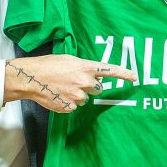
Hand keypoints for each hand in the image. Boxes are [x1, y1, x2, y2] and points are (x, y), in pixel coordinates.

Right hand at [4, 54, 136, 112]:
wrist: (31, 78)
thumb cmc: (48, 65)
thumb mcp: (69, 60)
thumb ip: (84, 67)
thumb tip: (93, 75)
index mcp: (86, 67)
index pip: (110, 71)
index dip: (124, 74)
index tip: (135, 77)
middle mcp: (85, 82)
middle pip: (98, 88)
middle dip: (90, 86)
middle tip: (74, 81)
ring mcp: (78, 96)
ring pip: (85, 98)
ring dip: (78, 94)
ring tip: (63, 87)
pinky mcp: (70, 107)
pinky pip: (75, 106)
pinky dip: (68, 102)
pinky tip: (59, 95)